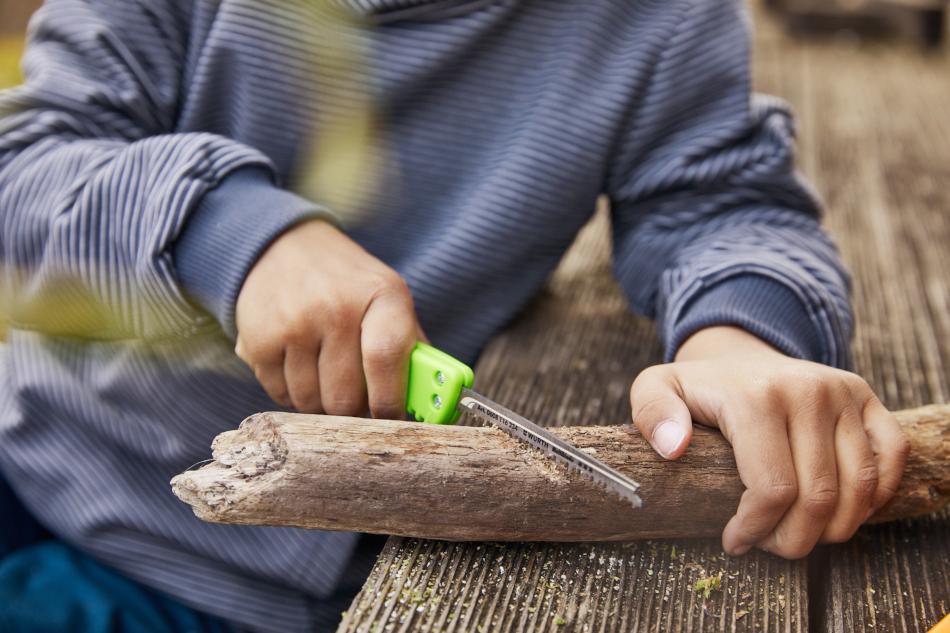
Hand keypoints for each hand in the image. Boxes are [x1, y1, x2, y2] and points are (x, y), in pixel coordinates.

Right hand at [235, 219, 423, 418]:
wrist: (284, 247)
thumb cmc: (348, 285)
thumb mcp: (388, 298)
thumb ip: (410, 348)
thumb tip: (431, 404)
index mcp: (382, 295)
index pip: (386, 359)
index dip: (390, 402)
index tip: (392, 422)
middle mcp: (335, 307)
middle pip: (345, 397)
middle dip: (353, 412)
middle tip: (357, 405)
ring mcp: (294, 324)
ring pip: (311, 402)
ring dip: (321, 405)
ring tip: (326, 379)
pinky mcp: (259, 339)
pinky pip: (280, 396)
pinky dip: (292, 394)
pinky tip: (299, 368)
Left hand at [629, 326, 908, 558]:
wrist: (739, 358)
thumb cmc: (699, 390)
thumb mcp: (655, 389)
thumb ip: (652, 414)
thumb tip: (673, 447)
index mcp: (754, 395)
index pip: (771, 489)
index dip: (755, 530)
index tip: (735, 541)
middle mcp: (806, 391)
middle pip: (817, 499)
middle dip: (792, 540)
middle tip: (769, 545)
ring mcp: (842, 393)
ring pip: (858, 489)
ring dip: (832, 530)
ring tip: (799, 533)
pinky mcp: (867, 398)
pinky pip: (891, 459)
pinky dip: (873, 498)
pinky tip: (840, 511)